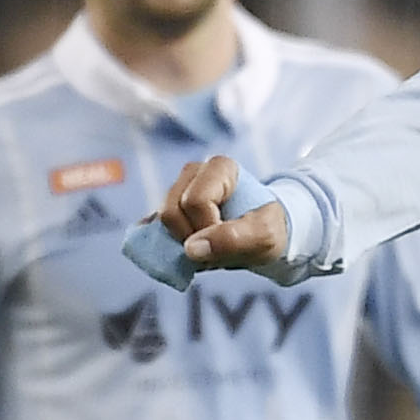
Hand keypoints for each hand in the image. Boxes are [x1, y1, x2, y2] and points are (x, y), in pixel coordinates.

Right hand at [155, 155, 293, 277]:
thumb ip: (233, 240)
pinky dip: (166, 246)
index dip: (208, 227)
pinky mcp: (166, 208)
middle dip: (193, 237)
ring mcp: (177, 189)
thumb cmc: (268, 228)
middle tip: (219, 246)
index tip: (231, 238)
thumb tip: (191, 248)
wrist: (261, 234)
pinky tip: (186, 252)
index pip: (196, 201)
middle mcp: (194, 172)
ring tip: (209, 247)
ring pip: (161, 222)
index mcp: (220, 167)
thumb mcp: (264, 237)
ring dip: (184, 243)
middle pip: (173, 211)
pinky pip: (151, 229)